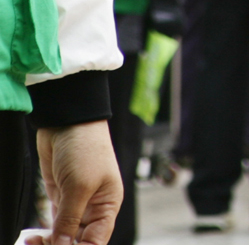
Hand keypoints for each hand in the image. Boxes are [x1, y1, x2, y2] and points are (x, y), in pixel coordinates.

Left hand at [37, 120, 121, 244]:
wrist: (67, 124)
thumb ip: (70, 219)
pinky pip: (54, 226)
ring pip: (64, 236)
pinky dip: (43, 235)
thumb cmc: (84, 149)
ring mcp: (76, 205)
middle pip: (79, 241)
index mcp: (108, 206)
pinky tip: (32, 238)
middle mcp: (93, 209)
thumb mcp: (79, 186)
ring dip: (49, 244)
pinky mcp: (60, 199)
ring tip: (32, 243)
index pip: (96, 241)